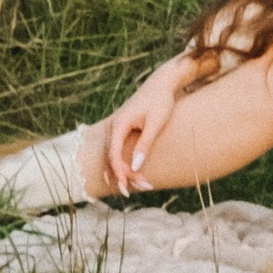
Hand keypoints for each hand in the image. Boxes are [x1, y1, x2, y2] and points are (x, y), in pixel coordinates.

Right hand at [101, 53, 190, 196]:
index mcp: (119, 124)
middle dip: (123, 175)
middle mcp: (113, 127)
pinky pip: (116, 151)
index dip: (118, 172)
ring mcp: (115, 128)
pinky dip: (122, 164)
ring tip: (139, 185)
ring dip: (123, 172)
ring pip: (112, 156)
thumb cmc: (160, 101)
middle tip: (139, 188)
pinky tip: (129, 176)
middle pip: (111, 158)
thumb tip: (134, 167)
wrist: (161, 84)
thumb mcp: (155, 123)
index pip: (113, 154)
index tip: (127, 186)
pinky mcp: (120, 130)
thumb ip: (144, 145)